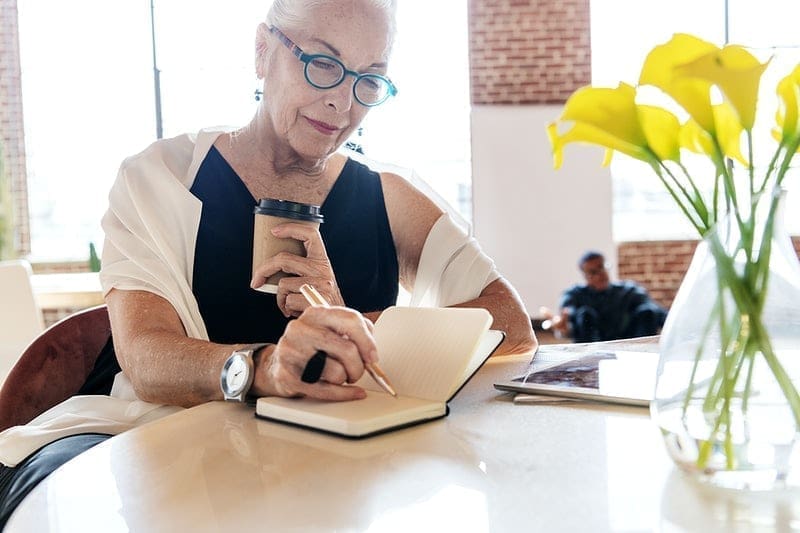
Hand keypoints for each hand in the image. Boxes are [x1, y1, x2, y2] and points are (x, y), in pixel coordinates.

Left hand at [250, 222, 344, 316]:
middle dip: (263, 269)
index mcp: (323, 260)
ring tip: (288, 303)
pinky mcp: (314, 300)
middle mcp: (323, 270)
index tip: (274, 231)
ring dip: (280, 297)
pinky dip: (286, 308)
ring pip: (283, 284)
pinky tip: (295, 311)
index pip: (311, 234)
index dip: (291, 228)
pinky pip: (288, 301)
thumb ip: (302, 269)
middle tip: (255, 281)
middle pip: (284, 259)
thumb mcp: (317, 278)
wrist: (338, 322)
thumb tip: (270, 268)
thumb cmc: (322, 299)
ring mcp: (320, 285)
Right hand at [251, 306, 377, 400]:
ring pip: (337, 372)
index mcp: (316, 313)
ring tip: (339, 377)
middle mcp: (301, 329)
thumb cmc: (311, 349)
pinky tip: (349, 392)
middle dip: (359, 367)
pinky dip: (343, 394)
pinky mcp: (287, 376)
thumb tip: (372, 353)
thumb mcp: (331, 331)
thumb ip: (354, 333)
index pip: (351, 320)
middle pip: (347, 349)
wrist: (277, 365)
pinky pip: (326, 390)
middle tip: (357, 371)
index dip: (368, 341)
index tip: (373, 357)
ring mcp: (291, 352)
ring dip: (344, 379)